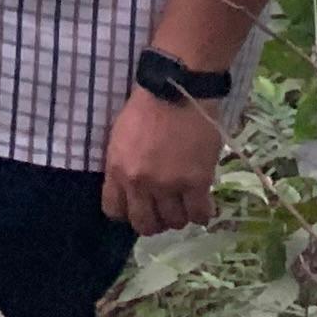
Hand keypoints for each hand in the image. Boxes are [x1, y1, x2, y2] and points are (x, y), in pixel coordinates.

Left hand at [102, 85, 223, 234]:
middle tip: (164, 212)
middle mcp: (140, 183)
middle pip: (145, 224)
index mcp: (117, 170)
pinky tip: (202, 204)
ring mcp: (169, 184)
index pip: (114, 211)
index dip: (126, 214)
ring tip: (184, 204)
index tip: (138, 209)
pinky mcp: (197, 182)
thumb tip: (129, 190)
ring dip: (179, 217)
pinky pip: (199, 214)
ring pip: (174, 222)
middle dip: (154, 223)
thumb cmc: (145, 109)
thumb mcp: (119, 139)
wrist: (177, 92)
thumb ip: (122, 167)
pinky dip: (202, 214)